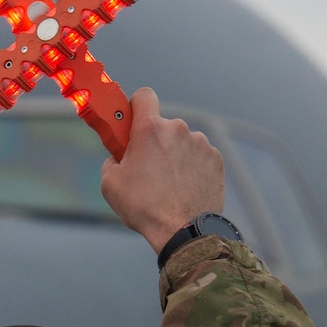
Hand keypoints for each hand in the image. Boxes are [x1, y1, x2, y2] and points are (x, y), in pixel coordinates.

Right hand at [100, 87, 224, 253]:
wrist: (183, 231)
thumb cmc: (145, 208)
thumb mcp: (110, 184)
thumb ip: (111, 159)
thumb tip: (119, 155)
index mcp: (150, 129)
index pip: (144, 96)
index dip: (137, 106)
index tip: (133, 121)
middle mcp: (178, 129)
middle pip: (163, 126)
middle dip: (155, 142)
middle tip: (148, 169)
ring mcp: (200, 143)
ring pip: (182, 142)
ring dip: (175, 156)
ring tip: (169, 185)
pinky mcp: (215, 159)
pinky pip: (199, 156)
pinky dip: (192, 167)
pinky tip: (185, 188)